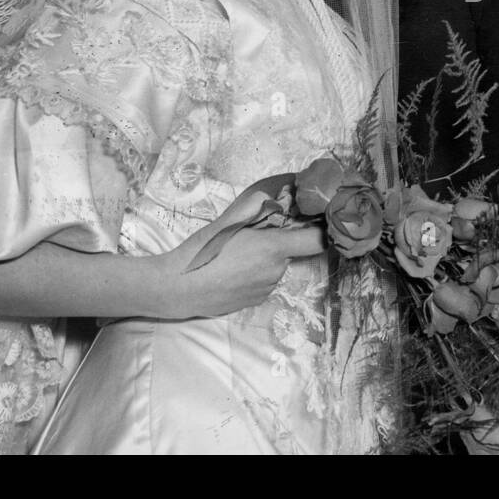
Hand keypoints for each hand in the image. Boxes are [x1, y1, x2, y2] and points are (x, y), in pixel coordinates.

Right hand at [154, 178, 322, 318]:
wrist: (177, 289)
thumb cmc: (201, 252)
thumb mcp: (227, 222)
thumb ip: (254, 208)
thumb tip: (277, 196)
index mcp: (273, 248)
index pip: (317, 240)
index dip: (322, 230)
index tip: (316, 221)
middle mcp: (276, 270)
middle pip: (291, 251)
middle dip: (279, 242)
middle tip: (252, 236)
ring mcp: (267, 289)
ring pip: (276, 267)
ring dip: (265, 259)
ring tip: (235, 256)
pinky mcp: (256, 302)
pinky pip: (264, 282)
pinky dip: (255, 274)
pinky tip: (232, 272)